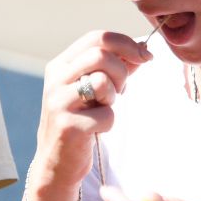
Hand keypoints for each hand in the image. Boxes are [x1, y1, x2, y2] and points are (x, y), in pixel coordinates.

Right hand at [29, 32, 153, 195]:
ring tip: (104, 108)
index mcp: (60, 65)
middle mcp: (55, 80)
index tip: (145, 56)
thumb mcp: (93, 90)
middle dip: (121, 70)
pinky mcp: (68, 126)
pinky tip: (95, 130)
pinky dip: (109, 123)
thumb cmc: (79, 121)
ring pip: (102, 81)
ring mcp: (58, 103)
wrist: (57, 163)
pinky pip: (106, 115)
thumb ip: (114, 67)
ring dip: (113, 97)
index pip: (96, 38)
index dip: (126, 43)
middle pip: (100, 54)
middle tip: (122, 89)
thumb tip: (143, 49)